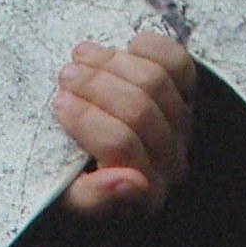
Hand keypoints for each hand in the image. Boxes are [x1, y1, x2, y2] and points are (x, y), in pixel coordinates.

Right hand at [53, 30, 194, 213]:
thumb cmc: (75, 177)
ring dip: (112, 63)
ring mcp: (183, 126)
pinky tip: (124, 49)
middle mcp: (173, 161)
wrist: (90, 154)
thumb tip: (131, 181)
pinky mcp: (187, 93)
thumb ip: (94, 198)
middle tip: (65, 75)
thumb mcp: (70, 197)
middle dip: (95, 85)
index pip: (122, 146)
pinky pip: (178, 63)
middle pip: (140, 111)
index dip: (87, 119)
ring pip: (155, 82)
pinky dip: (150, 48)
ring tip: (81, 58)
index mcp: (147, 194)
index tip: (58, 103)